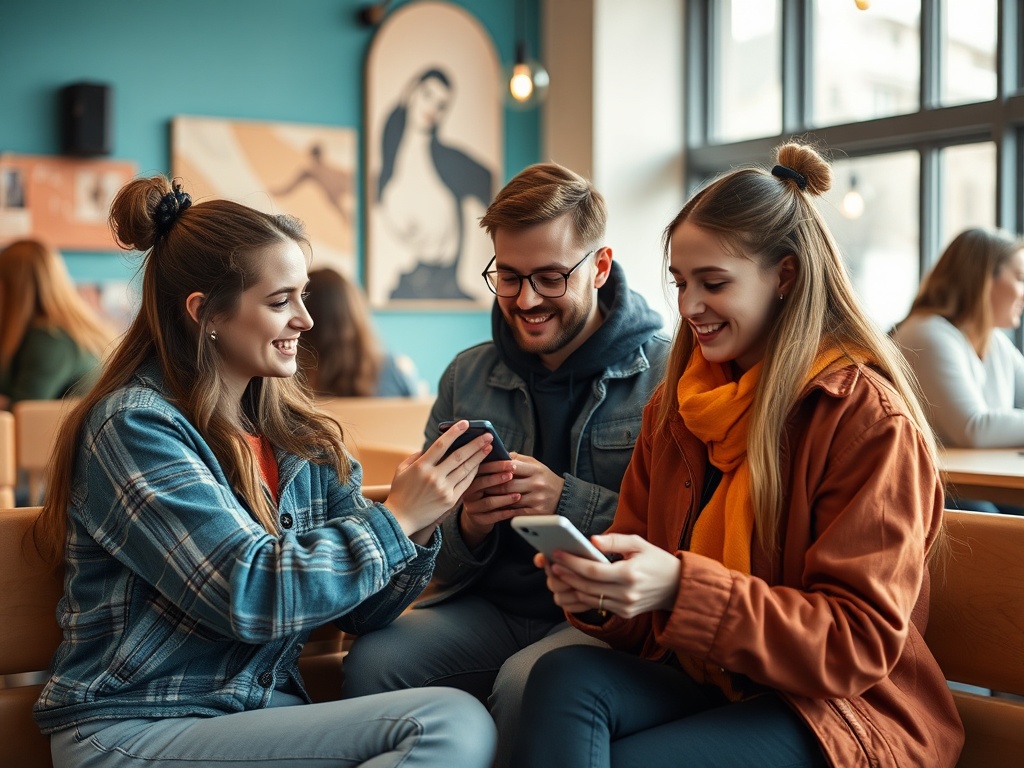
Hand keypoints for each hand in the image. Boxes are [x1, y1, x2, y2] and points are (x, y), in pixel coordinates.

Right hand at [384, 420, 494, 545]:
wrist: (400, 519)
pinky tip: (480, 465)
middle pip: (459, 456)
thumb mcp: (401, 470)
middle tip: (488, 435)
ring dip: (479, 457)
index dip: (454, 433)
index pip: (441, 445)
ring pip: (465, 469)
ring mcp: (443, 489)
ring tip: (488, 448)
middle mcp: (433, 476)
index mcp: (421, 466)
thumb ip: (416, 457)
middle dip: (475, 444)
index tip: (465, 423)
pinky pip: (465, 483)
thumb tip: (431, 448)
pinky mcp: (450, 500)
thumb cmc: (400, 492)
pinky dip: (473, 473)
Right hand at [456, 459, 518, 548]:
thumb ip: (495, 469)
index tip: (510, 462)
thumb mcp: (488, 480)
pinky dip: (504, 513)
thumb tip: (508, 454)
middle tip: (512, 474)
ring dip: (504, 498)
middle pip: (481, 483)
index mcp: (469, 478)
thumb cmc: (488, 492)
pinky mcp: (477, 519)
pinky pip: (492, 517)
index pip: (479, 468)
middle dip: (498, 478)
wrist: (478, 516)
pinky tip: (515, 510)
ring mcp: (471, 507)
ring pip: (488, 502)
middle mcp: (467, 492)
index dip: (495, 465)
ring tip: (518, 495)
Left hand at [458, 453, 563, 548]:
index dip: (494, 466)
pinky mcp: (536, 513)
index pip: (511, 466)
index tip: (479, 466)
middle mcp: (537, 484)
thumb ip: (517, 459)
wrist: (562, 497)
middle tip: (475, 484)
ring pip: (508, 499)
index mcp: (536, 469)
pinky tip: (493, 507)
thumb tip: (497, 453)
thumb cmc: (543, 478)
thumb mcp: (534, 464)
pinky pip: (514, 512)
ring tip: (480, 495)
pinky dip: (502, 510)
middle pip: (507, 484)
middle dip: (489, 484)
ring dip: (493, 498)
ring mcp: (537, 499)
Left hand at [536, 533, 681, 618]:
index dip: (571, 563)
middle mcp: (626, 593)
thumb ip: (614, 541)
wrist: (678, 588)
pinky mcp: (625, 614)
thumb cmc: (657, 561)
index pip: (593, 570)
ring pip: (589, 599)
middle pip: (586, 586)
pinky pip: (597, 606)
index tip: (556, 554)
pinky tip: (571, 588)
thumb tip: (590, 541)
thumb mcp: (639, 544)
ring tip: (558, 575)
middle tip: (551, 564)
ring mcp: (625, 606)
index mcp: (629, 574)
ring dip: (570, 587)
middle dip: (566, 575)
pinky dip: (582, 597)